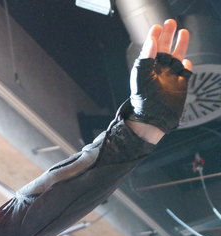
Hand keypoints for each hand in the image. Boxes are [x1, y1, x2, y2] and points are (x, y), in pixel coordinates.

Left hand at [124, 19, 191, 143]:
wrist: (153, 118)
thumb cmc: (143, 100)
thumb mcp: (141, 76)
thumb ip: (145, 58)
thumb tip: (150, 41)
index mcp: (147, 68)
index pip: (150, 48)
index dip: (154, 37)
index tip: (157, 27)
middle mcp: (159, 71)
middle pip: (164, 49)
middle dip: (167, 36)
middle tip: (171, 23)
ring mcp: (170, 77)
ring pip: (177, 57)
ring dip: (180, 45)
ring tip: (184, 33)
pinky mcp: (180, 85)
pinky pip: (185, 72)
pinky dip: (187, 66)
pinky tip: (187, 61)